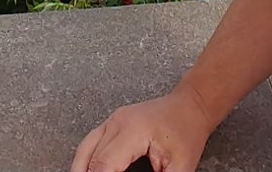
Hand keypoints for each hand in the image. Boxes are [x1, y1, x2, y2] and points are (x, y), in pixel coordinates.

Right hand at [69, 87, 219, 171]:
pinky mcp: (112, 123)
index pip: (104, 166)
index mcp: (133, 131)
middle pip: (92, 161)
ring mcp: (112, 120)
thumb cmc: (187, 131)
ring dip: (81, 170)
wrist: (190, 105)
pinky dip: (85, 161)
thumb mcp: (181, 165)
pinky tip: (86, 171)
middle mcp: (117, 123)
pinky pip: (90, 143)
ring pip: (85, 151)